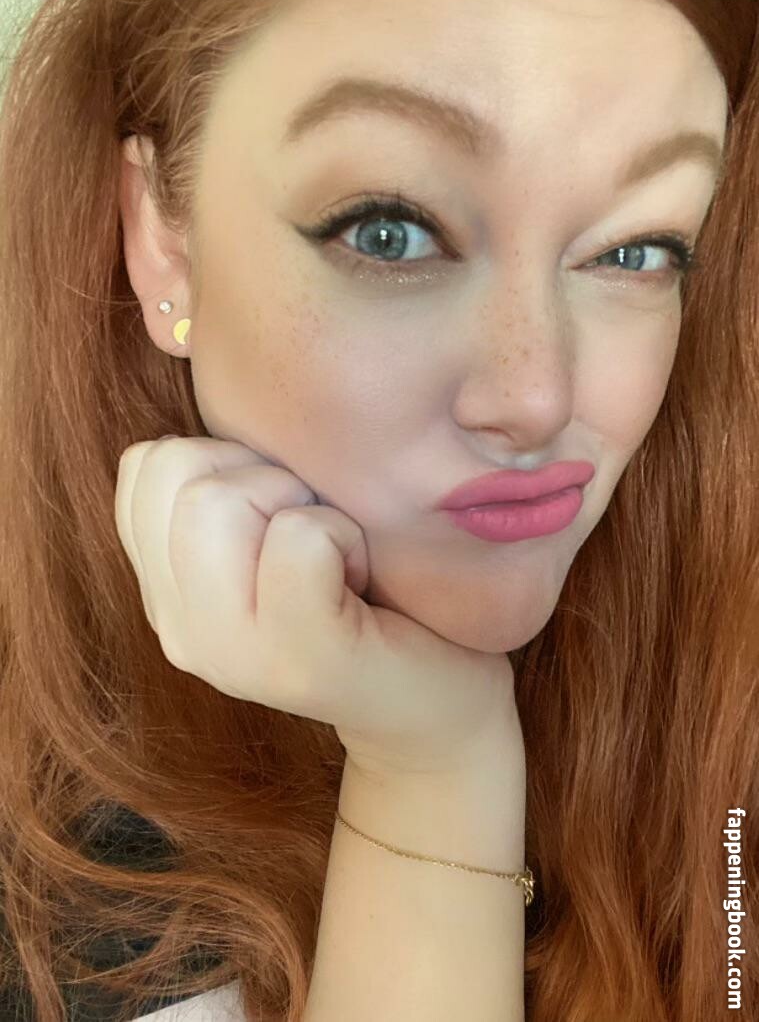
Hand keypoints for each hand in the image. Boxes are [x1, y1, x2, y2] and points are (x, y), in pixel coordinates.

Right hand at [114, 436, 521, 779]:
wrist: (433, 703)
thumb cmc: (363, 593)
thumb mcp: (274, 533)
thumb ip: (226, 488)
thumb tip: (221, 395)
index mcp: (166, 589)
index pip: (144, 465)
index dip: (225, 459)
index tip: (280, 509)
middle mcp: (177, 627)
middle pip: (177, 472)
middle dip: (262, 477)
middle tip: (315, 534)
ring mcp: (230, 652)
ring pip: (220, 501)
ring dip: (301, 506)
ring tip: (336, 557)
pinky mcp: (300, 658)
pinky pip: (299, 538)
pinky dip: (344, 537)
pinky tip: (360, 578)